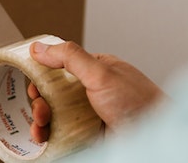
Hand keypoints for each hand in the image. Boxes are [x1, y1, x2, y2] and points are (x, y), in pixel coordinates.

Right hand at [26, 41, 165, 142]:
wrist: (156, 139)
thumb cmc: (140, 105)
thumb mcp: (102, 73)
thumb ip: (70, 57)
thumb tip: (40, 47)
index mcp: (95, 69)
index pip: (59, 65)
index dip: (41, 73)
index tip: (31, 82)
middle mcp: (91, 91)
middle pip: (53, 92)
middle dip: (40, 100)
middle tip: (40, 108)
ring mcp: (89, 114)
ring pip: (54, 113)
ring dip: (41, 118)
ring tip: (41, 124)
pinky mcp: (87, 134)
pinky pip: (61, 133)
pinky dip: (48, 135)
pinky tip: (44, 136)